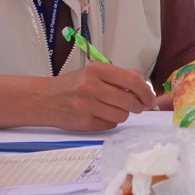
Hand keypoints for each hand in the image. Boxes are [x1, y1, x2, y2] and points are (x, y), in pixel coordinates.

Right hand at [42, 62, 158, 130]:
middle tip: (137, 106)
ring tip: (112, 108)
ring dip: (122, 114)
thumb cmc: (72, 85)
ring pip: (122, 115)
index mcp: (96, 70)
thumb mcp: (93, 72)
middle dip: (138, 106)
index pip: (131, 81)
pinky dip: (110, 121)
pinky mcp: (84, 122)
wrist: (44, 99)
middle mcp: (91, 86)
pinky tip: (101, 115)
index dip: (146, 92)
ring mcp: (87, 105)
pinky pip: (110, 124)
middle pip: (130, 101)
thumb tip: (143, 82)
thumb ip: (119, 75)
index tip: (150, 99)